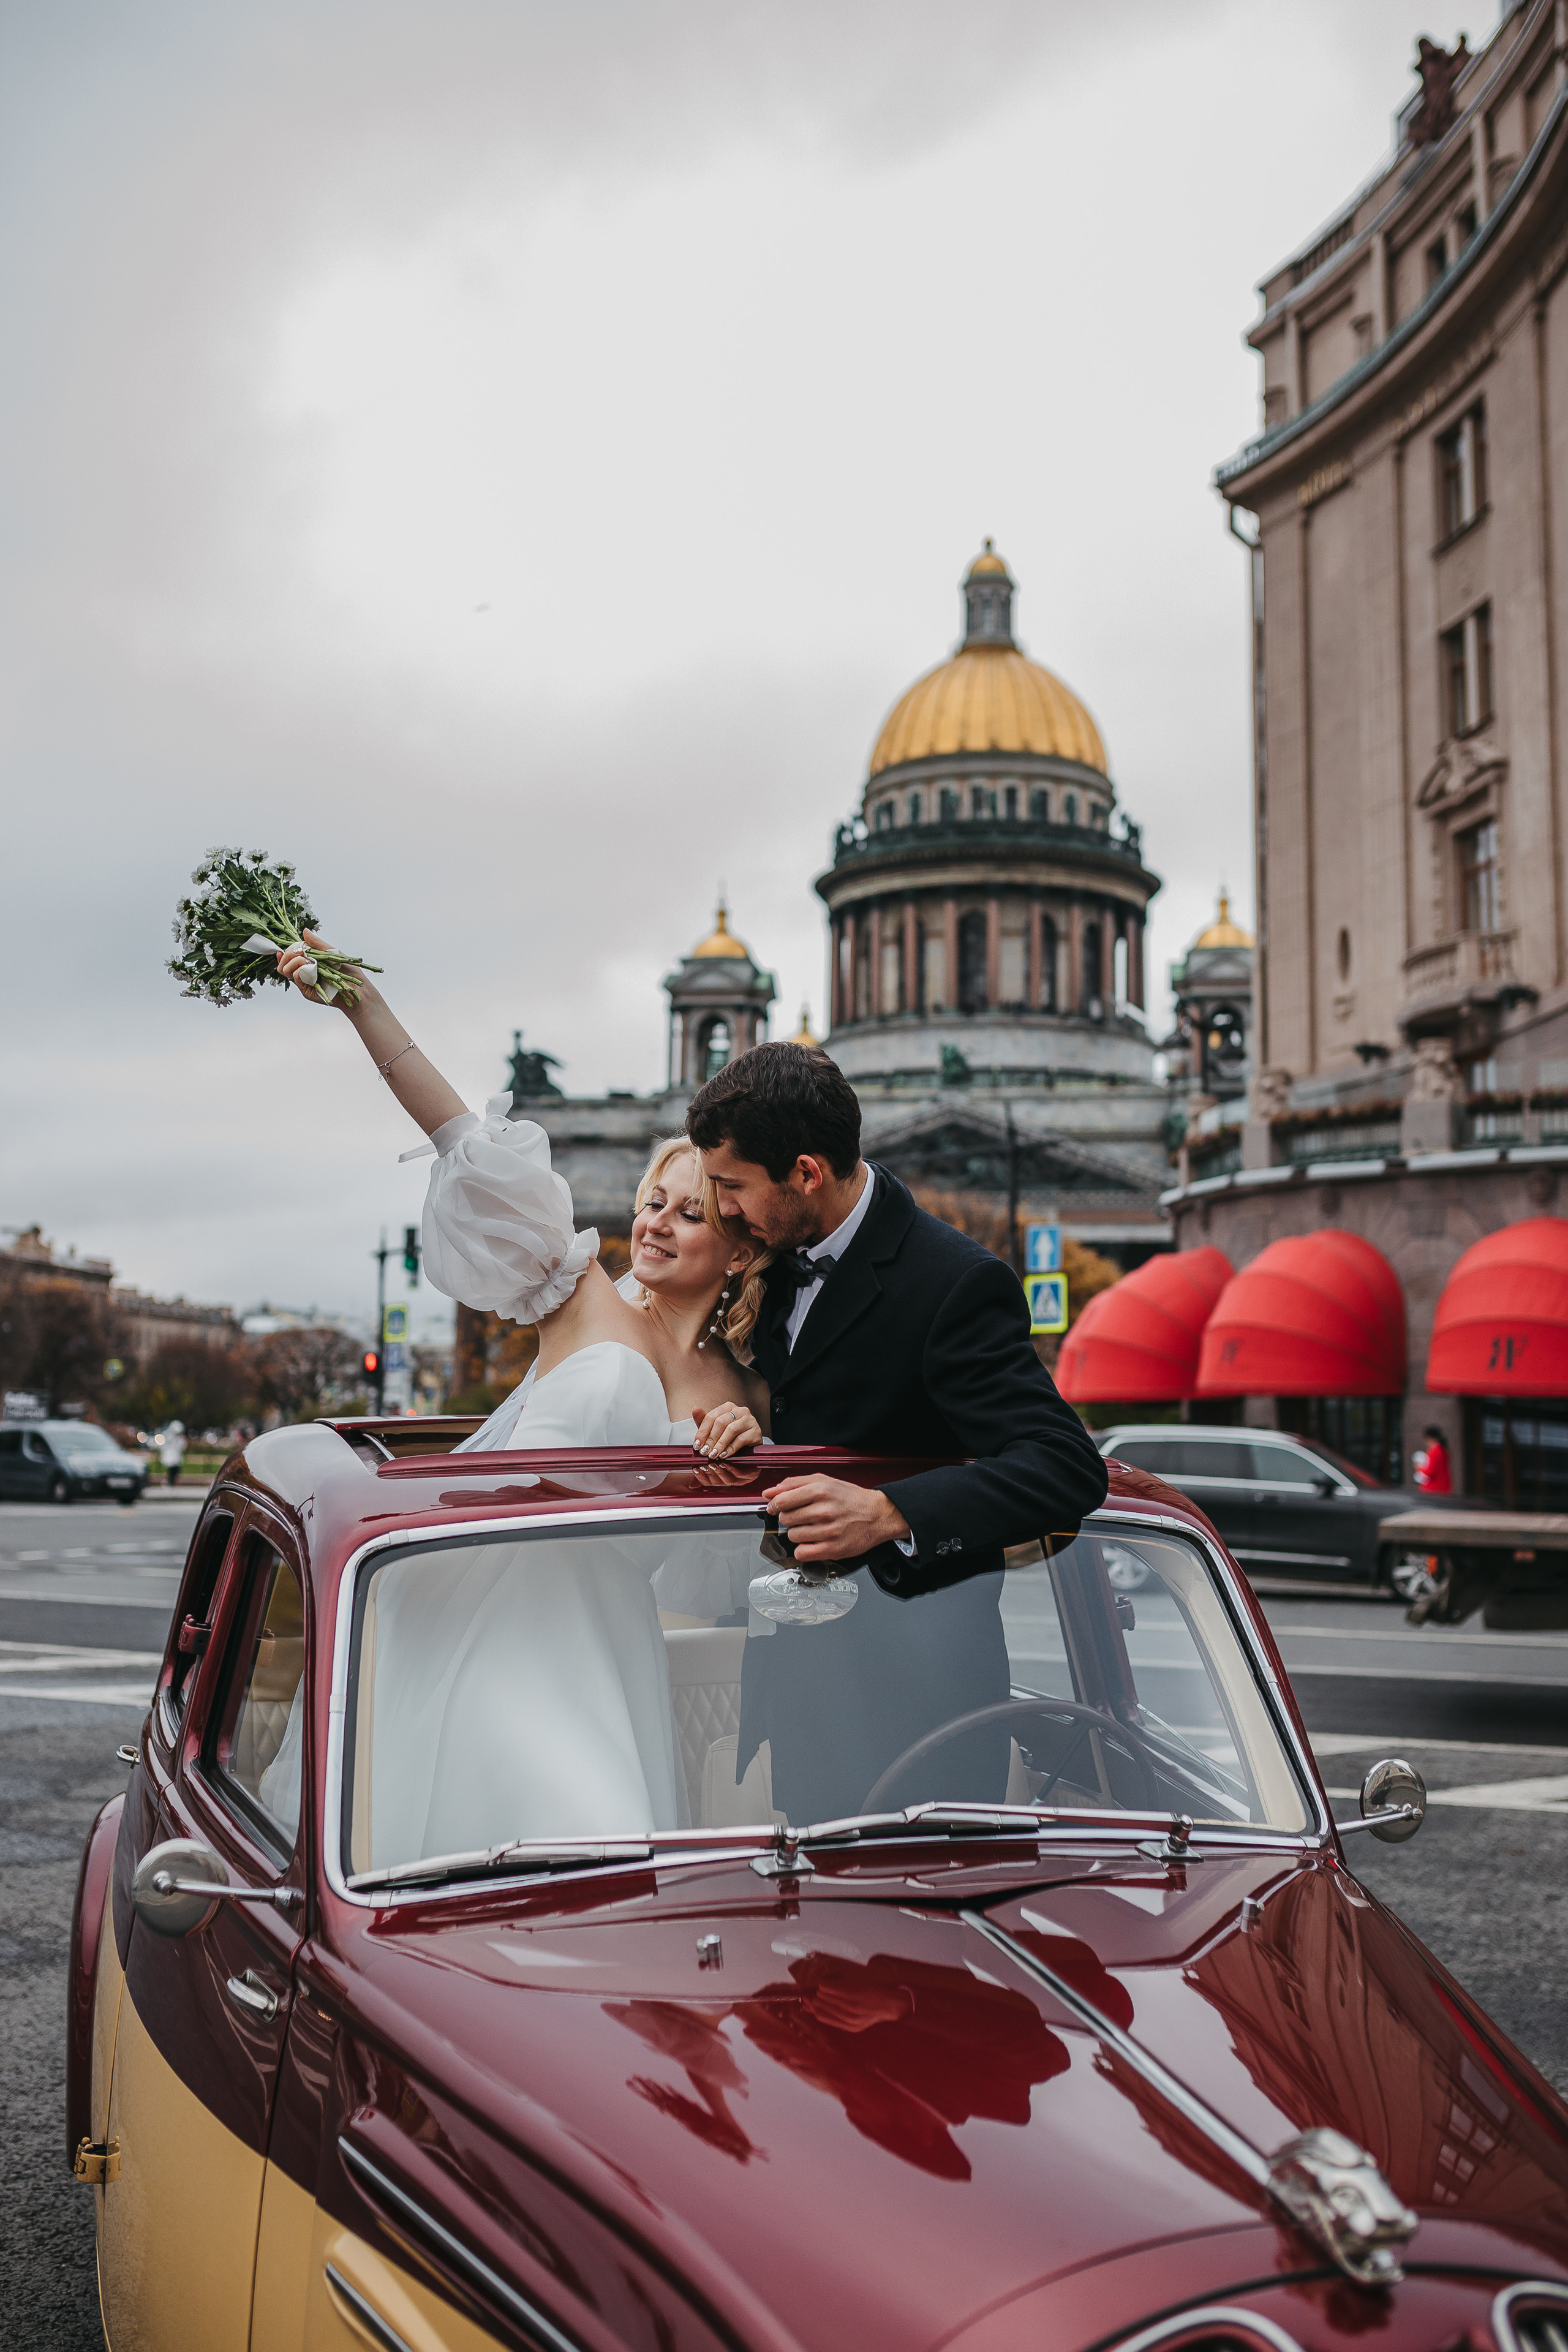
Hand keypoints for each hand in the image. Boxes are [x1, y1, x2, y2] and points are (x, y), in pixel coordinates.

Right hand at [277, 929, 348, 1006]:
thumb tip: (304, 931)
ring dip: (295, 961)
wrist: (356, 986)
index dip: (286, 951)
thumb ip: (316, 943)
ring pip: (285, 970)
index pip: (289, 956)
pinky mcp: (306, 990)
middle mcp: (304, 971)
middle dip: (288, 954)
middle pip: (283, 964)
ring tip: (308, 961)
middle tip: (300, 952)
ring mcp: (304, 981)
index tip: (290, 947)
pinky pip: (295, 977)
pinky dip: (301, 969)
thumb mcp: (331, 952)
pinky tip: (312, 968)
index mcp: (308, 961)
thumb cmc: (348, 970)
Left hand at [692, 1400, 761, 1459]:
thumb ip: (703, 1420)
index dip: (702, 1431)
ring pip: (731, 1430)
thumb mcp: (714, 1428)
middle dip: (711, 1439)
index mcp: (728, 1407)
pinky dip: (731, 1448)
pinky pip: (741, 1439)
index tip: (697, 1445)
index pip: (712, 1416)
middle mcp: (740, 1410)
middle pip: (721, 1422)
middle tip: (704, 1452)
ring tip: (713, 1454)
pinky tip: (724, 1455)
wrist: (748, 1444)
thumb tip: (695, 1409)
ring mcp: (749, 1420)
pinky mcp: (756, 1431)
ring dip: (720, 1444)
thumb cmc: (729, 1435)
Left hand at [760, 1474, 910, 1565]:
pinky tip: (813, 1541)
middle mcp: (824, 1510)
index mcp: (820, 1490)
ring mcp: (828, 1531)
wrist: (877, 1514)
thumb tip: (769, 1493)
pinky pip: (802, 1553)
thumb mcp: (824, 1481)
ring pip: (792, 1536)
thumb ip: (794, 1484)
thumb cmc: (851, 1498)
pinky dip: (804, 1549)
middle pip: (786, 1519)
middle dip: (791, 1518)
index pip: (782, 1500)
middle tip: (804, 1516)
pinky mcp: (832, 1549)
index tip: (776, 1507)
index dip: (775, 1505)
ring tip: (813, 1528)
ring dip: (798, 1533)